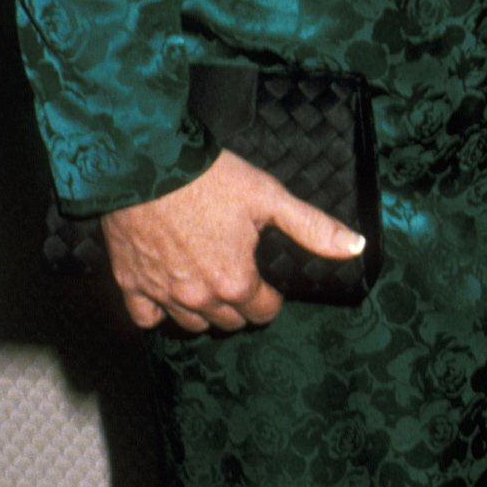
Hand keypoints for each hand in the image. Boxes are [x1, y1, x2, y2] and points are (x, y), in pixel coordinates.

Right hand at [100, 145, 365, 333]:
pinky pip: (147, 318)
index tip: (267, 279)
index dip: (270, 296)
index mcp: (236, 282)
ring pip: (191, 324)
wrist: (146, 162)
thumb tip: (356, 247)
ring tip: (208, 282)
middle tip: (239, 275)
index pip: (264, 312)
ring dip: (204, 310)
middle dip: (239, 303)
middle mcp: (199, 298)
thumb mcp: (269, 196)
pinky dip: (159, 311)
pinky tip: (168, 293)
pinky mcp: (130, 283)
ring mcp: (162, 295)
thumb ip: (312, 227)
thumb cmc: (209, 177)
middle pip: (229, 320)